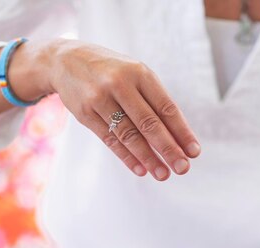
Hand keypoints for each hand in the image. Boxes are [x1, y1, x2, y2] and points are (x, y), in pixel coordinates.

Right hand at [47, 40, 200, 179]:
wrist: (65, 60)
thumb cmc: (111, 71)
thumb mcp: (134, 75)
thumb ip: (154, 101)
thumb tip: (177, 137)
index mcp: (140, 73)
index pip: (166, 108)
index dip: (181, 132)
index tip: (194, 152)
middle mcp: (121, 84)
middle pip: (149, 123)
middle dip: (168, 148)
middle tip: (182, 168)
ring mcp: (100, 99)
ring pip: (129, 135)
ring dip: (148, 158)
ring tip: (163, 174)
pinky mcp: (85, 113)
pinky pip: (110, 139)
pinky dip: (127, 156)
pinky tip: (141, 169)